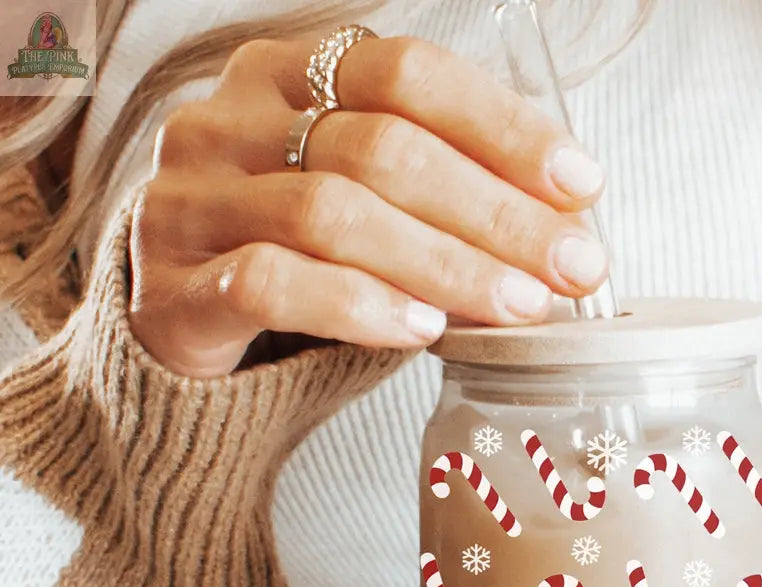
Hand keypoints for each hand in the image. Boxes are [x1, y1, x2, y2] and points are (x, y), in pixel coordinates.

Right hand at [130, 36, 608, 376]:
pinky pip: (271, 282)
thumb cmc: (296, 259)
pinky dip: (359, 304)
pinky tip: (421, 328)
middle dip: (495, 212)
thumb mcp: (368, 204)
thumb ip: (443, 197)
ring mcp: (193, 199)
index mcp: (286, 76)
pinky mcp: (172, 287)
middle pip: (381, 147)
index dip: (502, 127)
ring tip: (516, 305)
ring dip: (444, 263)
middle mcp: (230, 120)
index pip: (406, 74)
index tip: (581, 185)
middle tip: (571, 266)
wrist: (179, 327)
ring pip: (332, 214)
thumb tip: (566, 224)